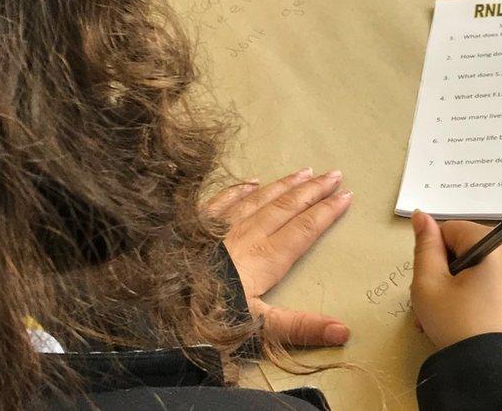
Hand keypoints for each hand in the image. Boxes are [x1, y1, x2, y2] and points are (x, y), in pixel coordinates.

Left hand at [206, 168, 352, 345]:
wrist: (154, 302)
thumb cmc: (206, 318)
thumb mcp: (258, 329)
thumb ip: (300, 326)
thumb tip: (344, 330)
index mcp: (266, 258)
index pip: (305, 229)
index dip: (327, 212)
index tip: (346, 196)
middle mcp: (248, 235)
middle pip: (287, 207)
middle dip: (313, 190)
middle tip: (334, 174)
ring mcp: (221, 227)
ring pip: (260, 199)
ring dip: (284, 185)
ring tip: (304, 171)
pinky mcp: (196, 226)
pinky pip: (223, 201)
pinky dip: (240, 189)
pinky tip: (252, 181)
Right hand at [410, 211, 501, 348]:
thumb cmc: (461, 328)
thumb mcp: (429, 287)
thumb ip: (425, 247)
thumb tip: (422, 216)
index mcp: (496, 245)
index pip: (452, 229)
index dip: (434, 253)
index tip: (428, 283)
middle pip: (469, 249)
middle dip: (446, 274)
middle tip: (432, 307)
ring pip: (483, 270)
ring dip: (460, 289)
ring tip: (446, 321)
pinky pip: (499, 286)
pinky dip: (480, 299)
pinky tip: (468, 325)